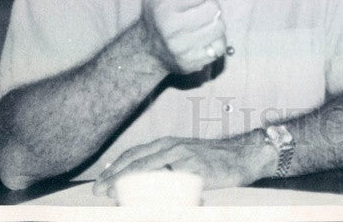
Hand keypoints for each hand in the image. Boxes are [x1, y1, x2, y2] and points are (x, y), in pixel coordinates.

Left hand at [92, 132, 273, 196]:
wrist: (243, 155)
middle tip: (99, 190)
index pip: (135, 153)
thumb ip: (169, 163)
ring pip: (148, 168)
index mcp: (169, 143)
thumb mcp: (187, 155)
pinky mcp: (195, 169)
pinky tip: (144, 198)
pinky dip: (155, 189)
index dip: (116, 167)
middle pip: (136, 160)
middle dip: (115, 175)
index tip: (101, 181)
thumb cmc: (214, 158)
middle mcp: (173, 147)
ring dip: (127, 181)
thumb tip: (148, 182)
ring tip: (113, 194)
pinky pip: (171, 180)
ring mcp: (184, 157)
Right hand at [140, 0, 225, 74]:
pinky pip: (219, 47)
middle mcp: (172, 30)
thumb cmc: (156, 13)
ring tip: (205, 21)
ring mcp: (183, 49)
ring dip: (215, 22)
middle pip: (213, 9)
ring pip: (219, 28)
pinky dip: (216, 40)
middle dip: (210, 4)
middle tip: (202, 6)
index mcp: (164, 8)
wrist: (146, 50)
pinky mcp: (192, 62)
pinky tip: (206, 36)